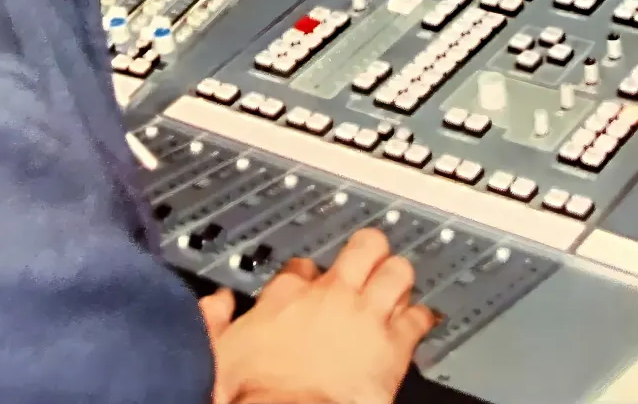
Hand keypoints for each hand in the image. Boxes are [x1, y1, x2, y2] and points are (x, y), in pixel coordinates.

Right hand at [206, 229, 439, 403]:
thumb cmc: (256, 393)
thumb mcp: (218, 352)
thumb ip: (215, 322)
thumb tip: (214, 306)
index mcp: (286, 297)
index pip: (302, 267)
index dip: (308, 273)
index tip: (309, 282)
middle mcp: (331, 297)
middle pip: (363, 249)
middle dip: (369, 251)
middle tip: (370, 258)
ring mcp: (366, 318)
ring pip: (397, 272)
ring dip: (399, 277)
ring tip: (398, 283)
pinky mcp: (394, 345)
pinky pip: (419, 318)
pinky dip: (423, 317)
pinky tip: (423, 320)